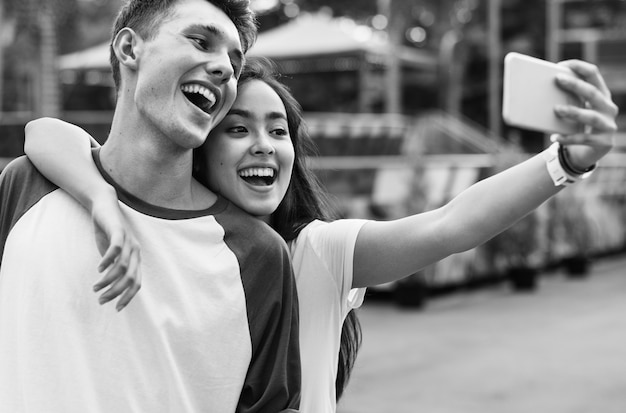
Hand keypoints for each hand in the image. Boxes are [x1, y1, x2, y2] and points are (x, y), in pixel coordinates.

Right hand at [91, 189, 141, 310]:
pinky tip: (99, 269)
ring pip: (123, 266)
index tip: (116, 308)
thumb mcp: (110, 255)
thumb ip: (112, 269)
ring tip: (96, 287)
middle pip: (130, 278)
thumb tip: (109, 288)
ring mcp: (129, 241)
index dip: (128, 297)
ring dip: (109, 280)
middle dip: (116, 292)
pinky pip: (116, 248)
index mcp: (135, 259)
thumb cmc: (107, 233)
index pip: (137, 284)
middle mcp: (135, 251)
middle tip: (101, 299)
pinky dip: (108, 261)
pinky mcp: (119, 231)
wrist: (104, 207)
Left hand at [552, 60, 618, 168]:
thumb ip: (564, 99)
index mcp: (601, 94)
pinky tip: (554, 137)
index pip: (593, 74)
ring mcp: (608, 125)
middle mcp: (608, 107)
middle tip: (558, 79)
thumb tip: (536, 90)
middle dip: (575, 85)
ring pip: (590, 116)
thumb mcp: (573, 110)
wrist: (586, 153)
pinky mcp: (603, 142)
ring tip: (556, 109)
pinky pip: (583, 139)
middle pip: (593, 93)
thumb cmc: (576, 126)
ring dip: (573, 111)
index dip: (579, 67)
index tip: (562, 64)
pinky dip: (567, 138)